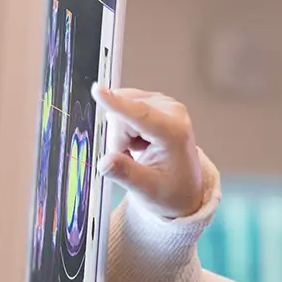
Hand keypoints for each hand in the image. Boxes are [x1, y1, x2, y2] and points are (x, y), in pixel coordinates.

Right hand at [93, 85, 208, 219]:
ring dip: (122, 133)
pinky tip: (139, 141)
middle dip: (118, 137)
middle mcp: (173, 112)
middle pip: (123, 114)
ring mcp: (165, 105)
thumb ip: (125, 174)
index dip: (116, 104)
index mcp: (174, 133)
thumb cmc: (170, 191)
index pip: (140, 114)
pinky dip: (126, 127)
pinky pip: (125, 108)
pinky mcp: (157, 103)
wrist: (184, 189)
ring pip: (121, 110)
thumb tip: (105, 162)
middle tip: (130, 157)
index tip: (97, 90)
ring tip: (138, 151)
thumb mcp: (146, 190)